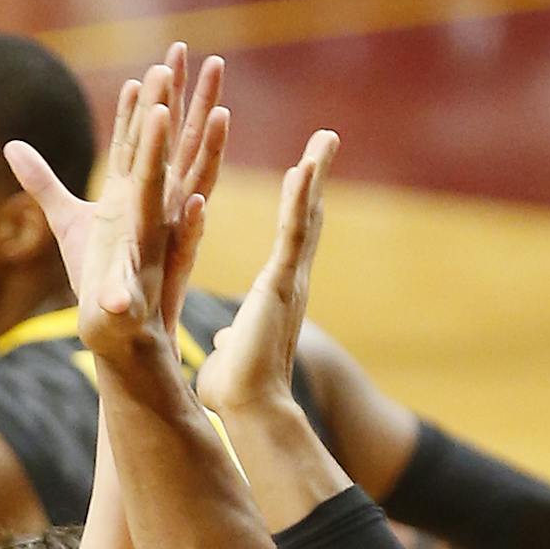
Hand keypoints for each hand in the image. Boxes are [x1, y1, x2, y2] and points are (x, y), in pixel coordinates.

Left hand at [5, 44, 228, 360]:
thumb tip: (12, 146)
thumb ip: (42, 182)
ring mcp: (170, 237)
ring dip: (207, 154)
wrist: (118, 329)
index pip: (150, 134)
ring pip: (194, 188)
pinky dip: (194, 227)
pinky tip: (198, 204)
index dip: (157, 97)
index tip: (166, 56)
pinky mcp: (169, 273)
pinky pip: (187, 247)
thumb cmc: (98, 275)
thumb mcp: (69, 222)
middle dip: (194, 106)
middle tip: (209, 59)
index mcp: (138, 192)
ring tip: (221, 114)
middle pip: (182, 147)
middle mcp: (161, 207)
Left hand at [196, 129, 337, 417]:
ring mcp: (288, 281)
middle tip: (326, 140)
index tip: (305, 176)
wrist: (247, 410)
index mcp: (276, 295)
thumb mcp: (229, 356)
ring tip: (325, 138)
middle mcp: (290, 283)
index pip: (291, 242)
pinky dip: (299, 200)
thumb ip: (231, 342)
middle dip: (317, 178)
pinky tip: (305, 167)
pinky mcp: (281, 285)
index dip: (299, 208)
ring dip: (315, 175)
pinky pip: (292, 234)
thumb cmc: (236, 393)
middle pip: (307, 219)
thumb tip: (224, 343)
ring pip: (306, 218)